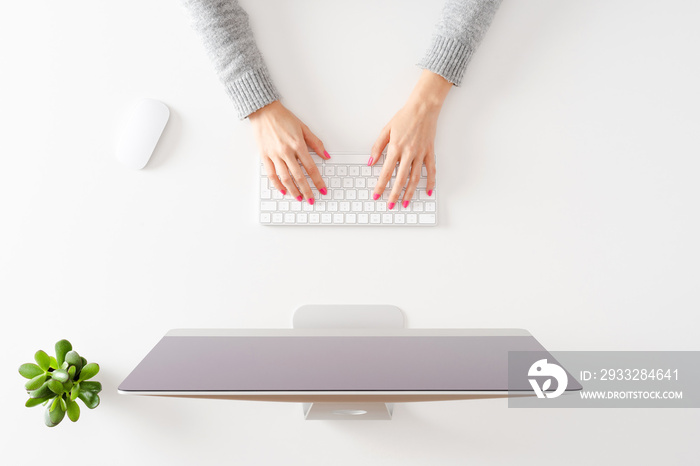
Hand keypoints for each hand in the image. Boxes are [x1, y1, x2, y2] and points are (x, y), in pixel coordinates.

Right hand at [249, 101, 329, 203]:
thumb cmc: (283, 118)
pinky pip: (271, 174)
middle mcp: (286, 152)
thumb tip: (326, 155)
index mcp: (298, 145)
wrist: (264, 111)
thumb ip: (316, 143)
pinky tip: (282, 190)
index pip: (311, 168)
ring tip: (298, 198)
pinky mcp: (264, 156)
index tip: (323, 190)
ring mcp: (274, 155)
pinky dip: (277, 184)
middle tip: (311, 200)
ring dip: (293, 190)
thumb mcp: (303, 128)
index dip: (318, 181)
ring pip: (285, 178)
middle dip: (306, 191)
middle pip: (299, 177)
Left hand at [369, 70, 451, 208]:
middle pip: (400, 179)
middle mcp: (408, 153)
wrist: (423, 107)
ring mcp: (420, 154)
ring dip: (409, 193)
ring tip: (405, 203)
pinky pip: (430, 170)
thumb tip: (370, 162)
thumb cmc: (405, 117)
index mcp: (395, 148)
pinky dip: (430, 182)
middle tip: (390, 205)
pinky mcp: (430, 152)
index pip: (386, 172)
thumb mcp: (386, 130)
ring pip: (415, 178)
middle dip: (394, 194)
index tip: (376, 195)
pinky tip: (427, 191)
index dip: (380, 186)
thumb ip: (377, 147)